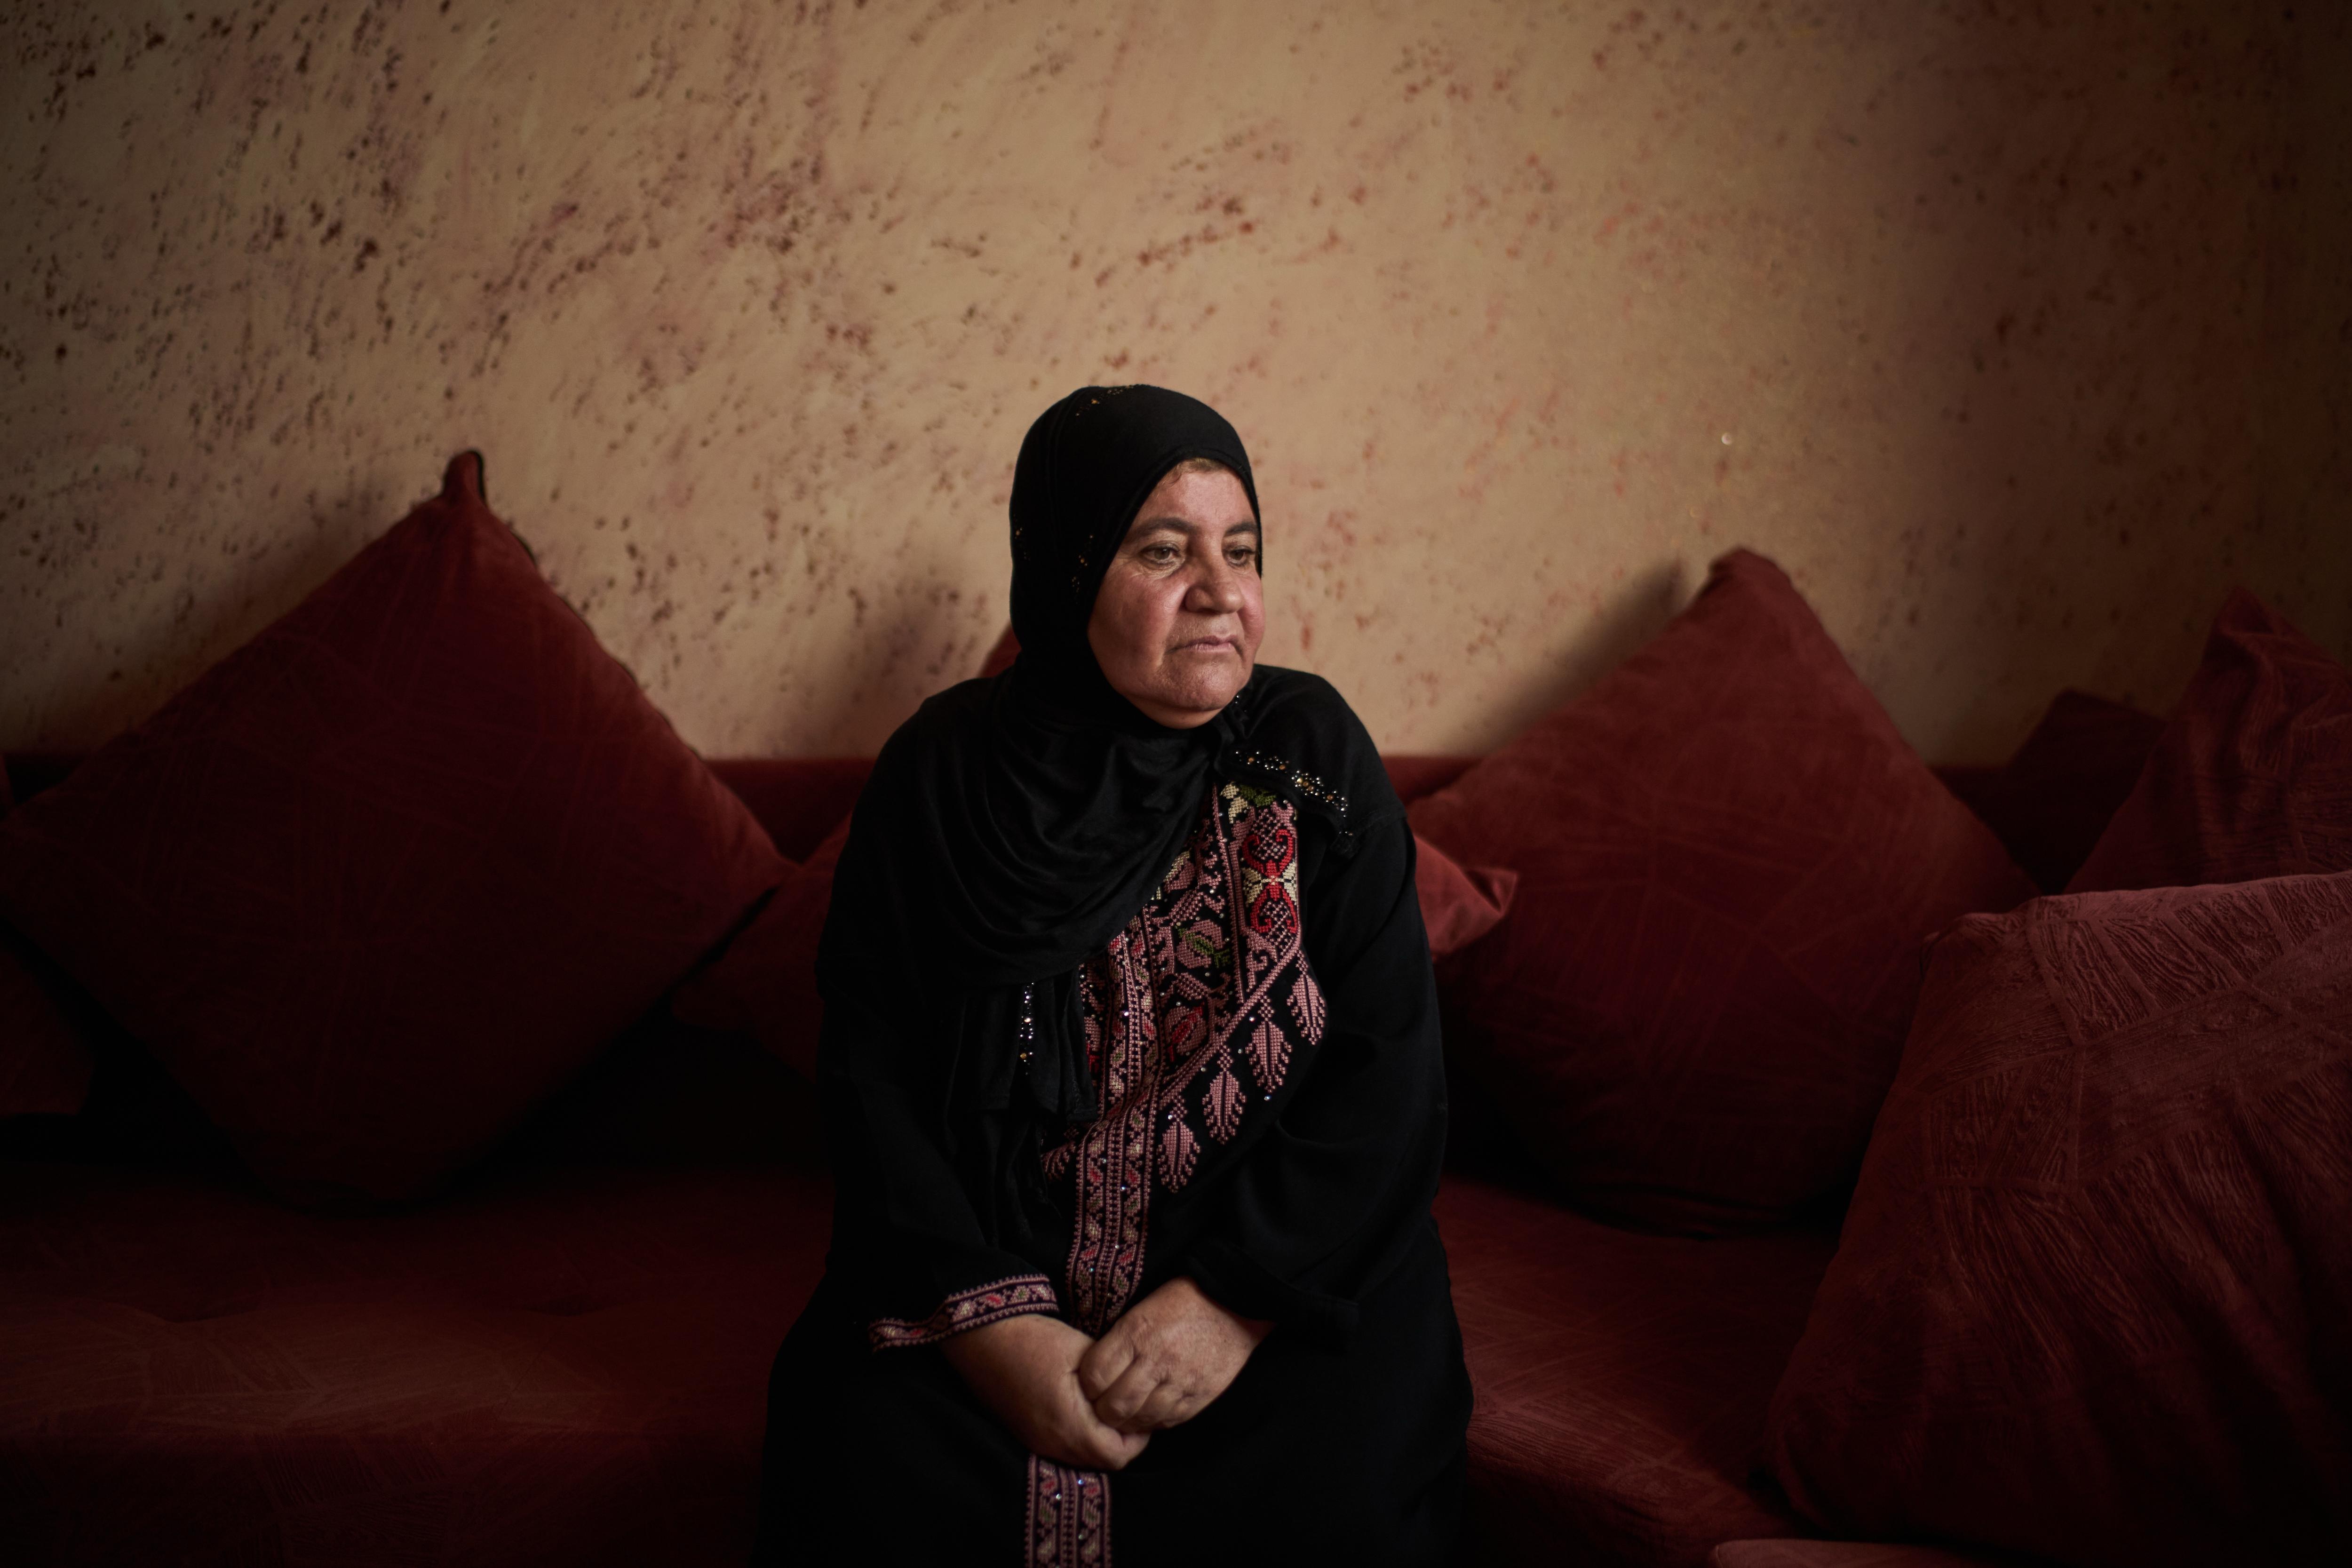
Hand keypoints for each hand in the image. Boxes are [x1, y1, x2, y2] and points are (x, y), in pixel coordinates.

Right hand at [942, 1313, 1150, 1470]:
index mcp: (1068, 1425)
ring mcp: (1036, 1441)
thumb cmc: (1033, 1338)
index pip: (1117, 1455)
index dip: (1138, 1437)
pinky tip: (1085, 1410)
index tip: (1142, 1411)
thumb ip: (1110, 1380)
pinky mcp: (1027, 1433)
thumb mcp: (1081, 1350)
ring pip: (1082, 1457)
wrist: (982, 1337)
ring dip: (1101, 1440)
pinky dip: (1082, 1437)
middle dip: (1122, 1441)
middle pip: (1101, 1462)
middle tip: (1130, 1411)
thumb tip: (1129, 1393)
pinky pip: (1064, 1448)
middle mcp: (1051, 1443)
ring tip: (1110, 1409)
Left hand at [1077, 1276, 1271, 1434]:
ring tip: (1125, 1415)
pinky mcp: (1200, 1396)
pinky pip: (1168, 1422)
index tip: (1089, 1386)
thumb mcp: (1142, 1308)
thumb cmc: (1183, 1301)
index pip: (1094, 1375)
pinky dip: (1153, 1423)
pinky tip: (1149, 1413)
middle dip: (1102, 1412)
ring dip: (1127, 1422)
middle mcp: (1156, 1360)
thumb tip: (1096, 1372)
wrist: (1234, 1301)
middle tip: (1102, 1407)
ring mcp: (1180, 1381)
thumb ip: (1119, 1340)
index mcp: (1136, 1332)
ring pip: (1140, 1419)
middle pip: (1114, 1406)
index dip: (1086, 1386)